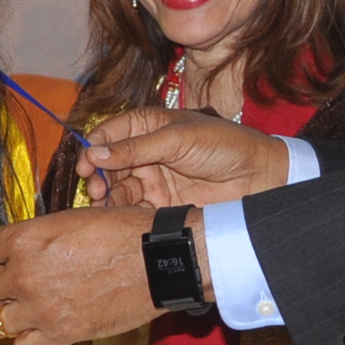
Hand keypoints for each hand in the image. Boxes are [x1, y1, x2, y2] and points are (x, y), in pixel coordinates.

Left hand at [0, 204, 161, 344]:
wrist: (159, 262)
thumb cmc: (124, 232)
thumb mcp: (70, 219)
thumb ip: (36, 237)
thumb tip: (19, 249)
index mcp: (25, 239)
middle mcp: (24, 275)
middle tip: (1, 285)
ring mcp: (40, 309)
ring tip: (14, 311)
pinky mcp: (61, 335)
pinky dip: (25, 341)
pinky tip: (35, 331)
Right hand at [80, 107, 291, 204]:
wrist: (258, 175)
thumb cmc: (224, 145)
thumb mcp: (177, 139)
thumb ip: (135, 148)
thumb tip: (94, 153)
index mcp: (148, 125)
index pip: (108, 134)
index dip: (93, 149)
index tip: (86, 167)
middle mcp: (146, 151)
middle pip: (108, 164)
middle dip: (98, 177)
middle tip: (96, 191)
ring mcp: (153, 177)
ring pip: (118, 189)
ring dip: (107, 198)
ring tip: (104, 206)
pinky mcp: (162, 202)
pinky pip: (134, 209)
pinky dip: (123, 214)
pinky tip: (118, 218)